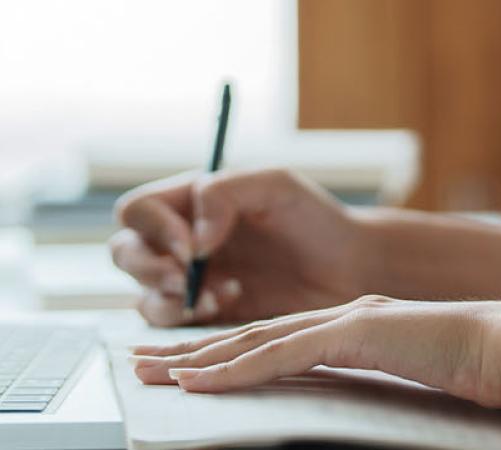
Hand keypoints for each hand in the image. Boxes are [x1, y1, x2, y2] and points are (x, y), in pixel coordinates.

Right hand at [110, 169, 365, 325]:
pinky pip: (171, 322)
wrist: (349, 268)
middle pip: (126, 253)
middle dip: (149, 268)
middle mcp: (183, 239)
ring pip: (142, 294)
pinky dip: (188, 318)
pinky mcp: (208, 314)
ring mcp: (192, 280)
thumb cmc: (316, 219)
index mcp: (191, 201)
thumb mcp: (276, 186)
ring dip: (168, 299)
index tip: (192, 246)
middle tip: (185, 278)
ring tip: (219, 294)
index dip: (154, 229)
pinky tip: (230, 301)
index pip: (138, 211)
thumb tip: (192, 238)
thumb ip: (225, 193)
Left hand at [129, 296, 500, 407]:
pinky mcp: (352, 333)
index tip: (191, 365)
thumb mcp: (412, 370)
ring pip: (255, 340)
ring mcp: (344, 320)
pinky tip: (199, 379)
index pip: (277, 339)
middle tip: (144, 360)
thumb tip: (354, 393)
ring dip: (199, 357)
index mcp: (354, 324)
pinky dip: (236, 369)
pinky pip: (281, 355)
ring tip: (151, 370)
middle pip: (253, 334)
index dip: (229, 351)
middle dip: (195, 349)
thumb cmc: (473, 363)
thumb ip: (377, 372)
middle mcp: (340, 315)